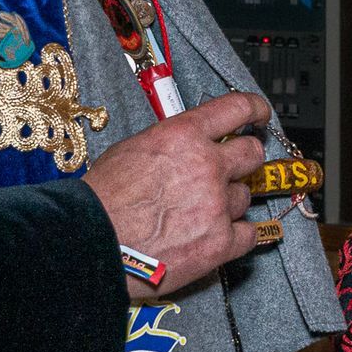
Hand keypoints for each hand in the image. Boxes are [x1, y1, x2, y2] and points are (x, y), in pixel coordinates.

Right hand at [83, 91, 269, 297]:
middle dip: (245, 160)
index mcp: (184, 136)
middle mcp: (208, 166)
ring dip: (229, 202)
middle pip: (253, 154)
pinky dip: (236, 235)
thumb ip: (171, 144)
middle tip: (233, 169)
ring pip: (244, 196)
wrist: (91, 242)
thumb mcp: (132, 150)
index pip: (237, 109)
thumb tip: (187, 146)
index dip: (255, 109)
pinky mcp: (221, 243)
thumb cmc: (101, 201)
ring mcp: (217, 205)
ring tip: (199, 213)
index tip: (260, 115)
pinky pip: (249, 233)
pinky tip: (217, 235)